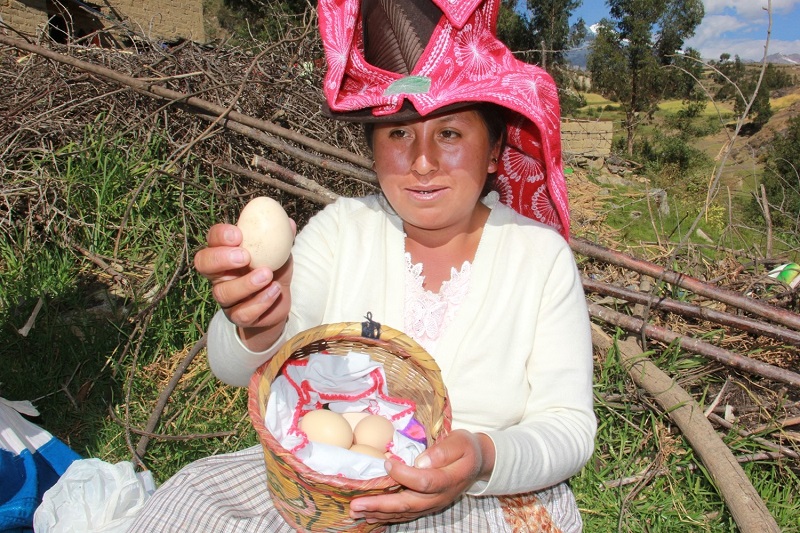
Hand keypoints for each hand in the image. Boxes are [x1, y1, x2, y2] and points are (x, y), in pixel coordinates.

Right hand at [193, 223, 294, 348]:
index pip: (212, 239)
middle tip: (245, 257)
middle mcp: (220, 274)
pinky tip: (275, 291)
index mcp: (226, 253)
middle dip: (221, 258)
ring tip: (268, 275)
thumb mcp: (280, 252)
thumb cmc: (274, 269)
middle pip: (204, 264)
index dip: (220, 236)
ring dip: (246, 283)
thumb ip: (281, 238)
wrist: (279, 300)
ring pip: (223, 292)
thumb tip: (288, 222)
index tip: (238, 234)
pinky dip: (260, 302)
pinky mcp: (237, 316)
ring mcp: (226, 297)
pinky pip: (242, 313)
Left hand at [348, 430, 494, 523]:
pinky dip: (387, 516)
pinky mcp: (427, 506)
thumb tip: (421, 461)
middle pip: (408, 505)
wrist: (478, 462)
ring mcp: (433, 504)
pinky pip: (405, 515)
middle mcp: (440, 497)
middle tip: (357, 504)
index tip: (386, 462)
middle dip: (381, 505)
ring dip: (379, 513)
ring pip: (404, 513)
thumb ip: (443, 451)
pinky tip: (370, 515)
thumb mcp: (461, 442)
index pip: (424, 482)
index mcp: (448, 479)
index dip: (403, 474)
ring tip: (357, 511)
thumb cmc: (467, 447)